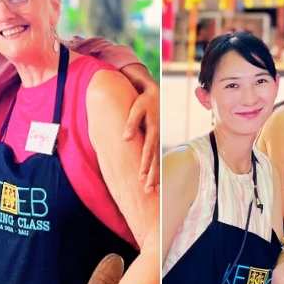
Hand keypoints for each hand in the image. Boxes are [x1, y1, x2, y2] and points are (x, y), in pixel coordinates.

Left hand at [123, 74, 159, 192]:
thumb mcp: (137, 107)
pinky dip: (157, 169)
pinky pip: (158, 158)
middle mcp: (158, 137)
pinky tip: (155, 180)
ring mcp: (159, 139)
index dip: (145, 164)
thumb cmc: (144, 100)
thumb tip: (125, 138)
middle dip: (152, 176)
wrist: (155, 93)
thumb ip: (131, 123)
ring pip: (157, 161)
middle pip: (155, 160)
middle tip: (147, 190)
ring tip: (151, 190)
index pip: (148, 151)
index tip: (141, 177)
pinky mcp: (157, 140)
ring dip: (155, 176)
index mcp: (153, 130)